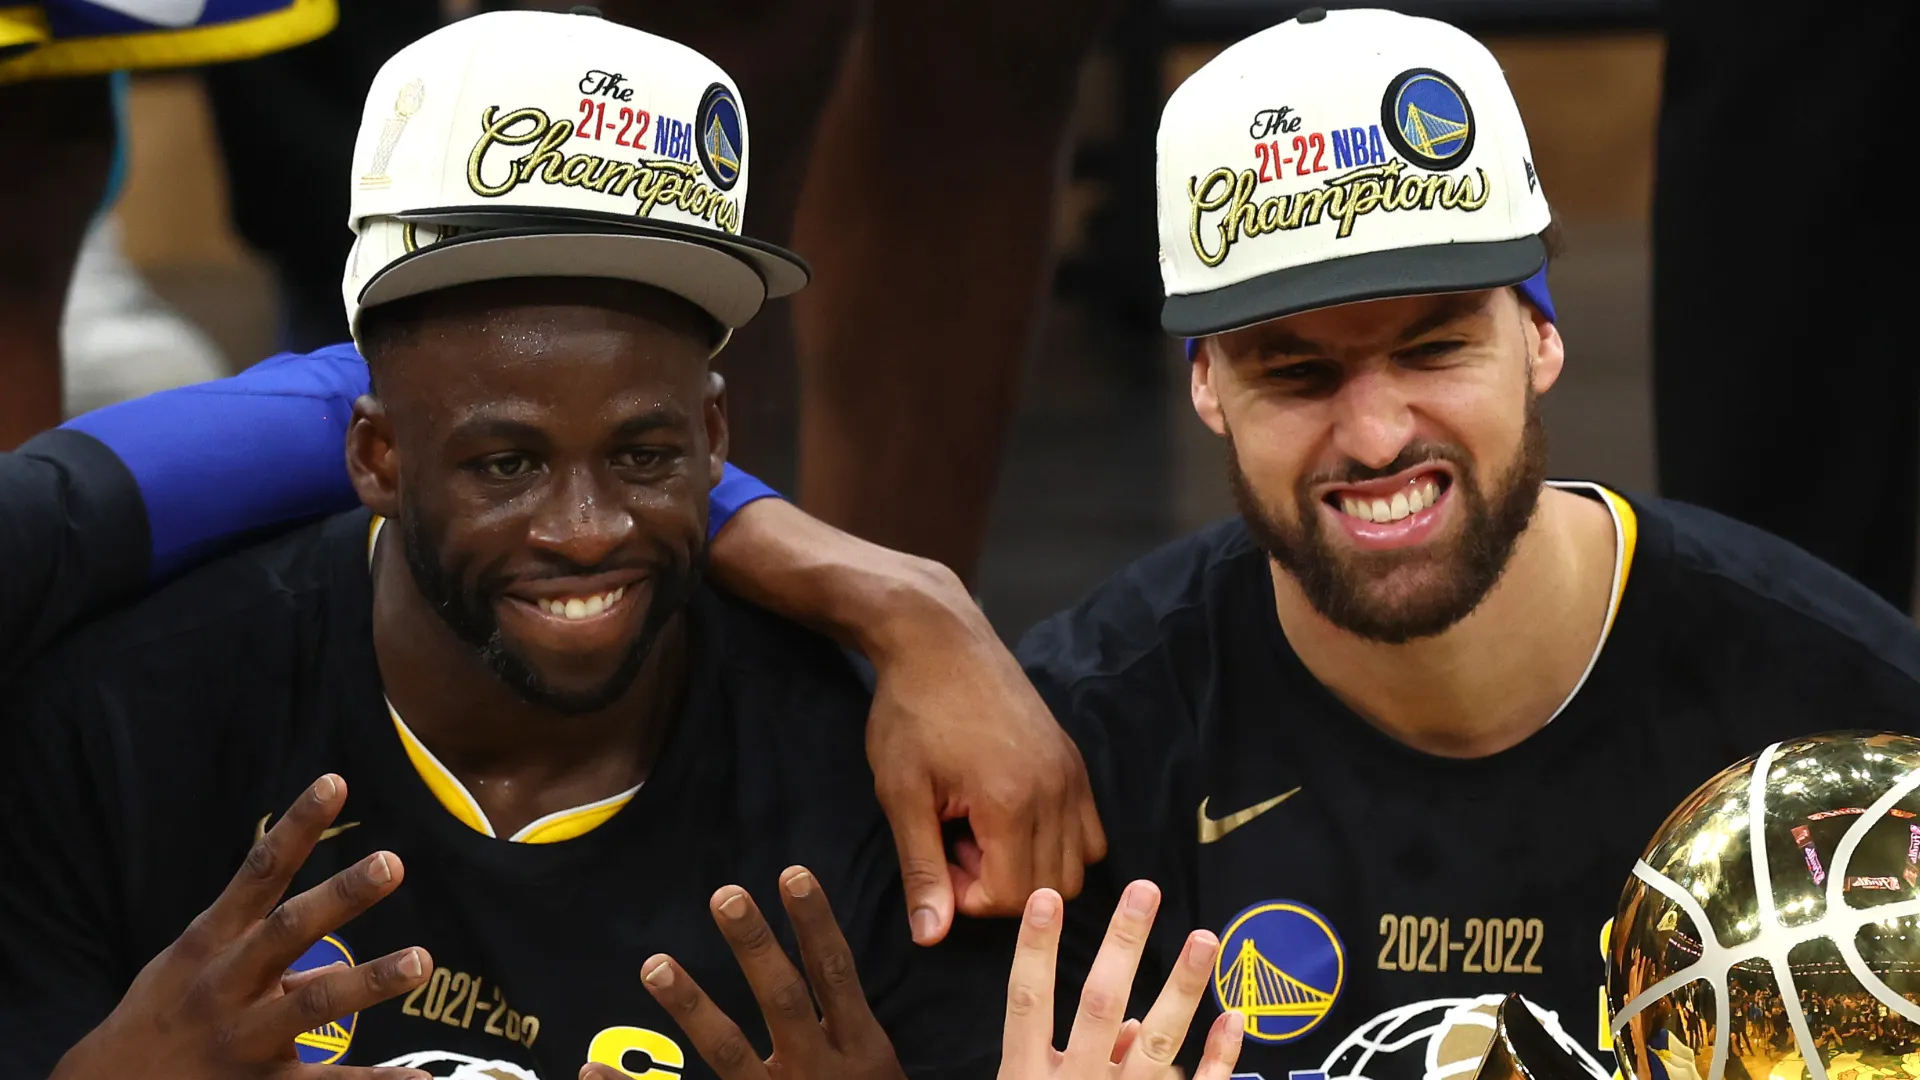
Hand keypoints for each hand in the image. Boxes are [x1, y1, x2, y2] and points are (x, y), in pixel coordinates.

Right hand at [51, 775, 432, 1079]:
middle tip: (391, 862)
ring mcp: (243, 1036)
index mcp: (213, 941)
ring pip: (311, 1006)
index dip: (297, 828)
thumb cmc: (164, 1014)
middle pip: (288, 931)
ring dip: (369, 982)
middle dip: (340, 896)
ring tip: (421, 960)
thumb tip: (329, 949)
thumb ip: (258, 941)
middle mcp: (227, 983)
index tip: (335, 782)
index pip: (260, 872)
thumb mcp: (195, 964)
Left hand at [583, 866, 904, 1079]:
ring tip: (655, 964)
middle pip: (783, 999)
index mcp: (859, 1050)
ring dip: (691, 1006)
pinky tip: (590, 1067)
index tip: (792, 874)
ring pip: (730, 1052)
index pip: (834, 974)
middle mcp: (818, 1071)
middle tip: (725, 895)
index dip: (815, 924)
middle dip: (754, 946)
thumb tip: (820, 965)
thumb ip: (848, 1025)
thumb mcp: (879, 1071)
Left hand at [865, 586, 1106, 942]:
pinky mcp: (1075, 762)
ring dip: (1031, 869)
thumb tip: (930, 934)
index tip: (937, 860)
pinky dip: (1059, 845)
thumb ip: (921, 868)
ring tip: (982, 835)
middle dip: (1000, 888)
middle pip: (1050, 889)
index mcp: (1011, 802)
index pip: (1012, 898)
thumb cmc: (911, 713)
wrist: (939, 643)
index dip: (969, 897)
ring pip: (1077, 866)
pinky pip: (1090, 832)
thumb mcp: (901, 794)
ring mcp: (1072, 775)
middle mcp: (1056, 791)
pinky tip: (1012, 821)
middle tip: (956, 847)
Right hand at [1001, 882, 1244, 1079]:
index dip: (1037, 950)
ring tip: (1205, 938)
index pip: (1029, 1003)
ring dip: (1182, 987)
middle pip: (1099, 1005)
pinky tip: (1235, 1020)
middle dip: (1123, 945)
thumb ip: (1055, 1065)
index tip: (1048, 896)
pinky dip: (1219, 1058)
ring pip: (1158, 1042)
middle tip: (1145, 891)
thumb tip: (1125, 1024)